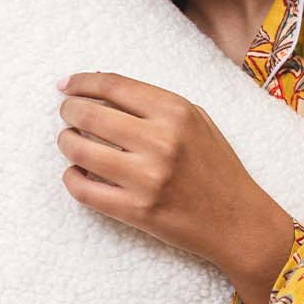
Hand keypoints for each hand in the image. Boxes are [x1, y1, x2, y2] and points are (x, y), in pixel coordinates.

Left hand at [55, 71, 290, 282]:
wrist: (238, 221)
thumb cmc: (216, 167)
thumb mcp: (196, 121)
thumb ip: (154, 103)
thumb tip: (100, 86)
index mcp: (176, 112)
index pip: (113, 86)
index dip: (81, 82)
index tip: (65, 85)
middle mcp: (160, 142)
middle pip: (90, 115)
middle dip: (69, 111)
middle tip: (66, 114)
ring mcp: (147, 178)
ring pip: (79, 151)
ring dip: (66, 142)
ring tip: (69, 141)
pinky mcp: (136, 211)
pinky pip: (84, 191)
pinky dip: (71, 179)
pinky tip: (75, 174)